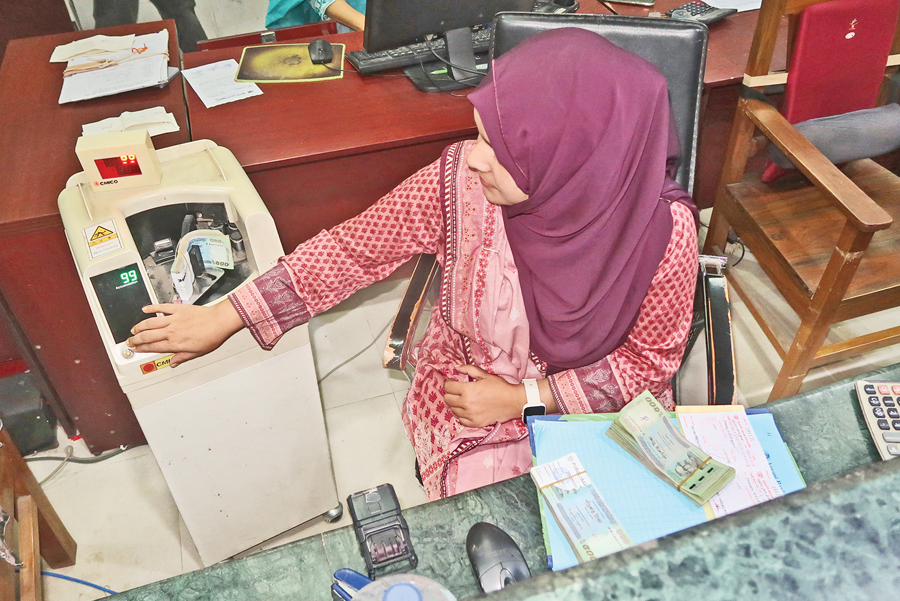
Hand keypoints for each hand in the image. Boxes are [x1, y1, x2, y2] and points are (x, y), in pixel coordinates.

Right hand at [127, 301, 243, 366]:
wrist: (219, 321)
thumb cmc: (211, 336)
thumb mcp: (197, 353)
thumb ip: (182, 357)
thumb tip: (173, 363)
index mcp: (176, 344)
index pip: (153, 348)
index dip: (141, 349)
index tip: (135, 350)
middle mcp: (172, 331)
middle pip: (148, 336)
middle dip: (135, 339)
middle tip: (129, 341)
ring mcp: (174, 319)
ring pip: (150, 323)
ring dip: (139, 326)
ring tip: (134, 329)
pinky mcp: (178, 309)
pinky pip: (161, 308)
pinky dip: (152, 308)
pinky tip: (145, 309)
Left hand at [443, 365, 524, 427]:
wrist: (512, 402)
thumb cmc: (500, 387)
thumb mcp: (484, 375)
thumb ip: (469, 370)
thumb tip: (456, 368)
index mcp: (467, 390)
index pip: (448, 387)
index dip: (448, 383)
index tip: (452, 382)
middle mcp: (466, 404)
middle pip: (447, 399)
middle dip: (450, 393)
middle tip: (456, 391)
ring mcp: (470, 415)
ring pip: (452, 410)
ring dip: (455, 404)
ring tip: (462, 400)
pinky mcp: (475, 423)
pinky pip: (460, 420)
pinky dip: (461, 414)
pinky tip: (466, 409)